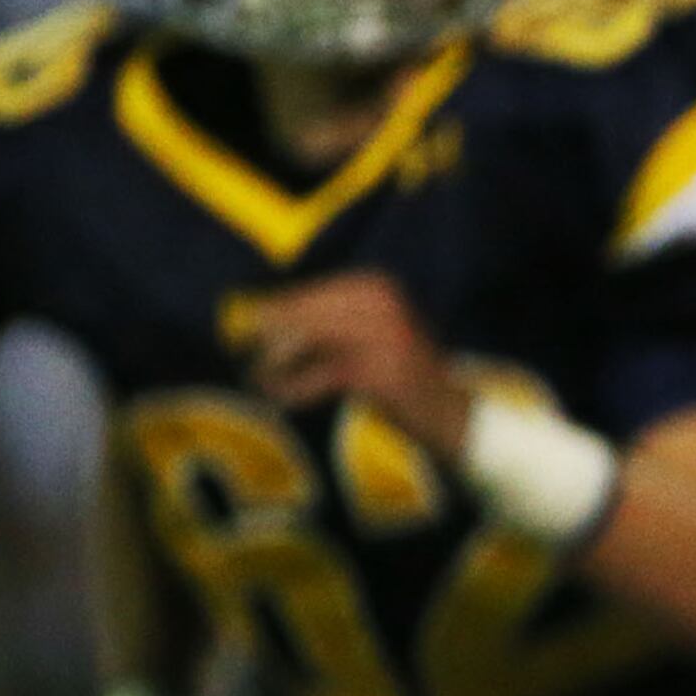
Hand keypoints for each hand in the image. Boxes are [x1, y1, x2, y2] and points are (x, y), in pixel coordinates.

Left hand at [236, 273, 471, 452]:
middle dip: (270, 343)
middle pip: (301, 316)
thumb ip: (319, 318)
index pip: (305, 294)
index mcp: (376, 285)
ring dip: (276, 368)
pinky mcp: (378, 372)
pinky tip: (285, 398)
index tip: (248, 338)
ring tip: (263, 383)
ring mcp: (383, 336)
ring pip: (304, 343)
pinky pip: (317, 376)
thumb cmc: (396, 370)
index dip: (272, 317)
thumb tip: (253, 315)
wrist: (447, 411)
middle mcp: (381, 303)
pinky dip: (295, 389)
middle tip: (252, 368)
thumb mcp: (364, 330)